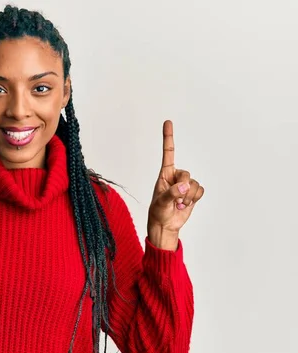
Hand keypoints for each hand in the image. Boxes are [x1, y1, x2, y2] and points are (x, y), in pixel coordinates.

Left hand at [148, 120, 203, 241]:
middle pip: (187, 174)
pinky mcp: (192, 192)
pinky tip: (185, 204)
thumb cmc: (158, 212)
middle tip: (175, 200)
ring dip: (188, 197)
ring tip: (178, 204)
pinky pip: (200, 190)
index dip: (169, 137)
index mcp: (164, 174)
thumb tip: (184, 186)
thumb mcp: (161, 203)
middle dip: (183, 189)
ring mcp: (185, 184)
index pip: (168, 153)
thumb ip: (171, 193)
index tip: (168, 121)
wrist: (166, 225)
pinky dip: (194, 199)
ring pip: (195, 184)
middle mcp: (175, 176)